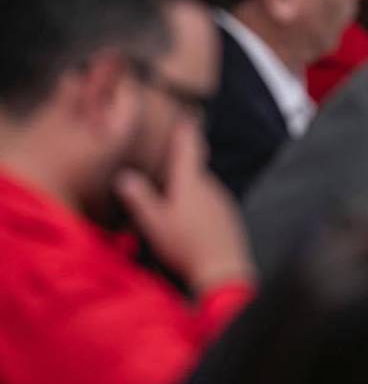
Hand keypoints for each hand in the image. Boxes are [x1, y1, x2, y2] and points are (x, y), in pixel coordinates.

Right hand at [116, 123, 253, 295]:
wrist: (223, 268)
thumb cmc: (186, 245)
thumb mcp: (155, 223)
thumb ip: (140, 198)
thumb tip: (125, 176)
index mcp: (191, 182)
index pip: (189, 148)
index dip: (186, 131)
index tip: (185, 115)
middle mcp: (210, 186)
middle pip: (194, 167)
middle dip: (182, 161)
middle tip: (167, 154)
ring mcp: (221, 200)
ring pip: (202, 185)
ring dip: (188, 185)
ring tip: (172, 188)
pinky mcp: (226, 215)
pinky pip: (209, 201)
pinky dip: (197, 201)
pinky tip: (188, 216)